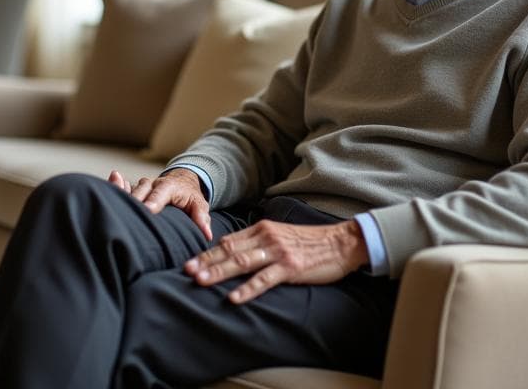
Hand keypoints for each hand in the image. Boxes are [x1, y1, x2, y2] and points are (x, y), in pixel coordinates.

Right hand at [108, 169, 211, 239]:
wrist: (181, 182)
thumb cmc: (190, 197)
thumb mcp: (199, 205)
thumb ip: (202, 218)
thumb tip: (207, 235)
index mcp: (170, 186)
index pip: (161, 193)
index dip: (153, 201)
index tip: (147, 210)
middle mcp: (153, 183)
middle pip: (141, 190)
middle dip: (134, 200)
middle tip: (126, 213)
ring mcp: (141, 186)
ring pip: (130, 190)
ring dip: (122, 196)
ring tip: (111, 204)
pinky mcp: (133, 191)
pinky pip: (122, 190)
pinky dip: (114, 192)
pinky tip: (104, 194)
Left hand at [184, 219, 368, 304]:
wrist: (341, 242)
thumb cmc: (310, 242)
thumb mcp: (280, 235)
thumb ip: (258, 241)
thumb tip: (232, 250)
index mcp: (262, 229)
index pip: (229, 241)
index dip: (207, 253)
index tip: (190, 263)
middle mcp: (267, 237)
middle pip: (230, 251)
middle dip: (207, 262)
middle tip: (187, 272)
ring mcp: (279, 252)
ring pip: (243, 263)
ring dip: (220, 273)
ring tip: (202, 282)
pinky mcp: (291, 267)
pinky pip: (265, 280)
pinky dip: (248, 289)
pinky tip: (234, 298)